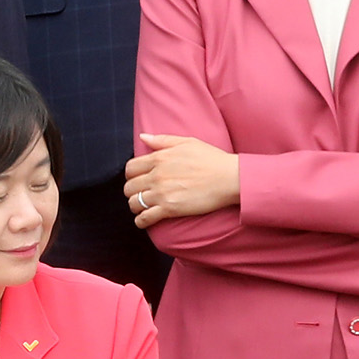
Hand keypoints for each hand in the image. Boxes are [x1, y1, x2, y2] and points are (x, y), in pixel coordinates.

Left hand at [124, 132, 241, 224]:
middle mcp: (157, 175)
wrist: (230, 178)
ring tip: (142, 207)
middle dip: (132, 191)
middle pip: (129, 187)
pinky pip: (145, 218)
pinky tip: (144, 220)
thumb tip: (142, 137)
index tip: (137, 179)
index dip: (131, 175)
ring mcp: (162, 193)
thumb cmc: (212, 159)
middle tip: (141, 194)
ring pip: (134, 203)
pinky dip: (141, 221)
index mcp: (159, 158)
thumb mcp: (187, 142)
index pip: (130, 168)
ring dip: (135, 206)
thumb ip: (162, 140)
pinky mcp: (170, 208)